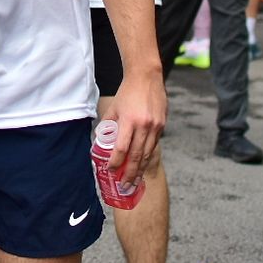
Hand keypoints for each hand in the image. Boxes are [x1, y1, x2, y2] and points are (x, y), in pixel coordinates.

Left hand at [105, 68, 167, 183]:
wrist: (146, 77)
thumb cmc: (127, 92)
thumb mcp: (113, 108)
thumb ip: (107, 125)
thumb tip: (101, 141)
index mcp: (129, 120)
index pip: (121, 148)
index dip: (116, 162)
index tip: (111, 171)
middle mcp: (144, 125)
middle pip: (137, 156)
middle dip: (130, 173)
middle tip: (124, 186)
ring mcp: (155, 126)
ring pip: (148, 153)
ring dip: (140, 169)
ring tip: (134, 181)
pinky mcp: (162, 125)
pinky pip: (154, 145)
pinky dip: (148, 156)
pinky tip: (143, 164)